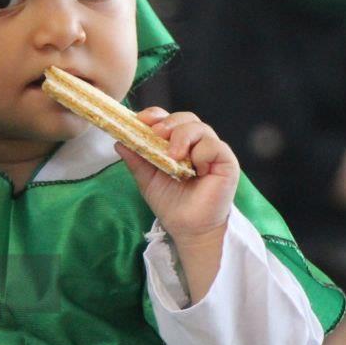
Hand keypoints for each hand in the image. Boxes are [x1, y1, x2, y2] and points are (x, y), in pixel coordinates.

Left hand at [117, 107, 239, 242]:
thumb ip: (136, 159)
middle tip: (156, 134)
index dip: (155, 115)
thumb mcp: (147, 179)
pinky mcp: (226, 162)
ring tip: (174, 156)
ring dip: (183, 136)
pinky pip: (214, 146)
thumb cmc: (171, 204)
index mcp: (178, 143)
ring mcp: (212, 151)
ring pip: (200, 128)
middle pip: (186, 118)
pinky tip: (195, 170)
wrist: (187, 229)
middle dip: (169, 123)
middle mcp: (196, 143)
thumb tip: (118, 141)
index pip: (169, 120)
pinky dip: (201, 153)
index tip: (141, 120)